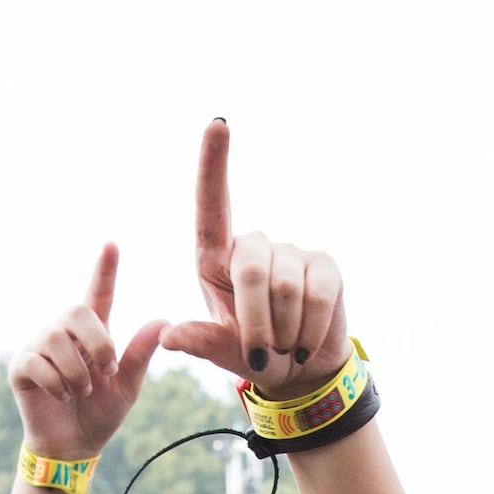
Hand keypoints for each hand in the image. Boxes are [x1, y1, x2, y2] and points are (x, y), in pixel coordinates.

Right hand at [9, 244, 166, 462]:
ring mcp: (38, 348)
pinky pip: (36, 362)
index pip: (98, 294)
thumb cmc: (100, 414)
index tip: (112, 244)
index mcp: (91, 334)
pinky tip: (62, 396)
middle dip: (97, 342)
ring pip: (56, 339)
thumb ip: (138, 355)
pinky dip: (56, 383)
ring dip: (76, 371)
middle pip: (75, 312)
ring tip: (80, 391)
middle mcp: (62, 333)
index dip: (104, 270)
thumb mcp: (127, 387)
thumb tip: (162, 321)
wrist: (74, 447)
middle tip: (105, 370)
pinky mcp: (20, 367)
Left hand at [155, 120, 352, 399]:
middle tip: (262, 352)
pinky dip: (310, 330)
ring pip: (286, 290)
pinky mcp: (324, 265)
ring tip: (284, 345)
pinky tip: (306, 341)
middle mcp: (253, 246)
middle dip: (256, 322)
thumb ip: (199, 341)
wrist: (300, 370)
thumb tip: (169, 337)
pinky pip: (317, 296)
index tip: (218, 123)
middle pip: (251, 269)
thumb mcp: (220, 351)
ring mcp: (292, 252)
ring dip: (284, 332)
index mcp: (216, 258)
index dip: (213, 163)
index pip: (211, 205)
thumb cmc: (250, 353)